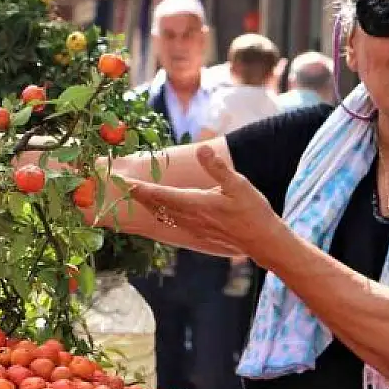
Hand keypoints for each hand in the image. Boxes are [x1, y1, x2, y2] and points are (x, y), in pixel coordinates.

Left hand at [124, 145, 286, 264]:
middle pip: (158, 207)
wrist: (263, 241)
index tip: (126, 183)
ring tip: (139, 197)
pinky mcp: (200, 234)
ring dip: (150, 206)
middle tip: (125, 187)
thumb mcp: (238, 184)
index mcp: (197, 203)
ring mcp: (195, 228)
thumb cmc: (252, 211)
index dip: (142, 189)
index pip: (162, 195)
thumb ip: (218, 167)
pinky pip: (174, 224)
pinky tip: (163, 213)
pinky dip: (163, 216)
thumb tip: (203, 148)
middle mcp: (191, 218)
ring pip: (164, 217)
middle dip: (140, 197)